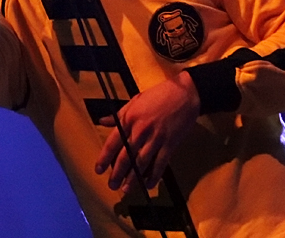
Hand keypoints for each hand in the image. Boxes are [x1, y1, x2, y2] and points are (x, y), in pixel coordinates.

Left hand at [95, 70, 199, 191]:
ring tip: (126, 189)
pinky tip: (149, 184)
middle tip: (112, 185)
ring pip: (141, 163)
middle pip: (125, 156)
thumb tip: (102, 121)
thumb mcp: (135, 100)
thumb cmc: (159, 95)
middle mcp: (140, 131)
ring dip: (133, 178)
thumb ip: (119, 114)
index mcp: (129, 119)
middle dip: (117, 173)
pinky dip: (154, 175)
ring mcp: (155, 138)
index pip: (113, 142)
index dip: (104, 158)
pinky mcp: (170, 144)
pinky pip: (160, 163)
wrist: (185, 93)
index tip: (99, 170)